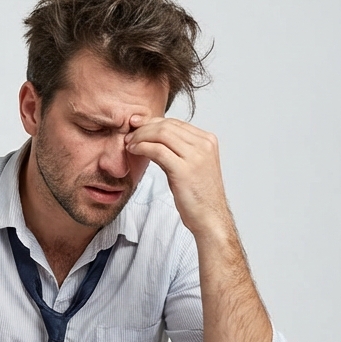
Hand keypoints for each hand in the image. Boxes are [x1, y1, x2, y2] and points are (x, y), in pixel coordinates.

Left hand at [125, 116, 233, 239]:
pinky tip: (134, 151)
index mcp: (208, 141)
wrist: (210, 218)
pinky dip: (142, 147)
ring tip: (130, 144)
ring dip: (141, 136)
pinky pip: (157, 150)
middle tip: (130, 135)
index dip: (153, 122)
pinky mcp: (184, 169)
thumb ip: (177, 149)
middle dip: (144, 128)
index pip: (175, 122)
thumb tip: (152, 137)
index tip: (137, 126)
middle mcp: (204, 145)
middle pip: (167, 125)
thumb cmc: (199, 196)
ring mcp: (196, 156)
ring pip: (161, 134)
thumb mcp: (191, 165)